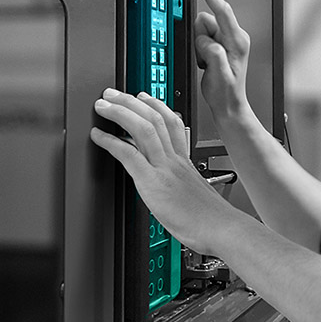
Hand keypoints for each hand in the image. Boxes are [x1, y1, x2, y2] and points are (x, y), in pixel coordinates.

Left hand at [90, 87, 244, 254]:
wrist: (222, 228)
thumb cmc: (212, 218)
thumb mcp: (198, 192)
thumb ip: (185, 183)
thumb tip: (176, 188)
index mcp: (185, 161)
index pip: (172, 122)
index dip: (156, 105)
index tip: (143, 97)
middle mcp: (175, 159)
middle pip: (154, 118)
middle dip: (130, 101)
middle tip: (113, 94)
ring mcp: (165, 168)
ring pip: (143, 128)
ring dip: (119, 112)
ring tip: (103, 105)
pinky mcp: (153, 182)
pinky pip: (129, 154)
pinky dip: (110, 142)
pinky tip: (98, 136)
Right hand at [192, 0, 251, 123]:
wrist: (228, 104)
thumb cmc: (226, 93)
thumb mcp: (218, 74)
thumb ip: (213, 54)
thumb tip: (207, 41)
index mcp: (238, 41)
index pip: (222, 10)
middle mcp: (235, 38)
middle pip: (207, 20)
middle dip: (200, 36)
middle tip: (204, 58)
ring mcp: (229, 41)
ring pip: (202, 29)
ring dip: (199, 45)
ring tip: (207, 63)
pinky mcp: (222, 45)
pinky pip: (202, 38)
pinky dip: (200, 49)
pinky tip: (207, 63)